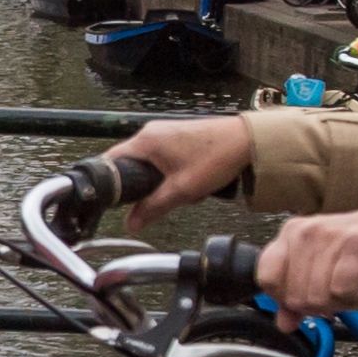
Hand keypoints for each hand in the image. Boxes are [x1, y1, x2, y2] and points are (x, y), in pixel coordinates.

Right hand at [112, 115, 251, 205]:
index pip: (111, 160)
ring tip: (183, 190)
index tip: (113, 200)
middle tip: (158, 199)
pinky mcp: (178, 137)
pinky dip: (173, 174)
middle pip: (130, 164)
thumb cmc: (217, 158)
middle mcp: (151, 132)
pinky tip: (191, 182)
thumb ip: (152, 208)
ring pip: (150, 164)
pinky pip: (164, 159)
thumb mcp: (181, 191)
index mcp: (146, 141)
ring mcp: (165, 133)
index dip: (109, 182)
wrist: (248, 141)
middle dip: (143, 186)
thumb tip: (131, 224)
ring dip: (162, 182)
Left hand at [258, 206, 357, 312]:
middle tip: (338, 294)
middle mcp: (305, 232)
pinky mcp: (354, 244)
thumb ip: (297, 297)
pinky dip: (355, 298)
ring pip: (317, 296)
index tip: (305, 299)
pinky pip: (340, 290)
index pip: (266, 278)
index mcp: (290, 234)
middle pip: (294, 296)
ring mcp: (329, 236)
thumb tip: (284, 323)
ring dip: (340, 303)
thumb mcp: (321, 273)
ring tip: (353, 289)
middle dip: (319, 306)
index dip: (285, 299)